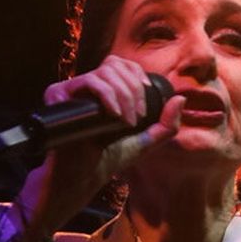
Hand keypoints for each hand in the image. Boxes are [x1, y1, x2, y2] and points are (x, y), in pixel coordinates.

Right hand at [15, 58, 184, 241]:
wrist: (82, 177)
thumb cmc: (108, 161)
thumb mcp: (143, 142)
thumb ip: (166, 125)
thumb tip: (181, 99)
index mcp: (103, 90)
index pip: (122, 65)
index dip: (137, 77)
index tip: (144, 107)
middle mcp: (86, 86)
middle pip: (115, 64)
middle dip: (133, 90)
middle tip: (137, 118)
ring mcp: (71, 89)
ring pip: (105, 71)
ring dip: (124, 95)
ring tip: (126, 122)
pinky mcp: (59, 94)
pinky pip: (88, 80)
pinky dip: (108, 95)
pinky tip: (114, 115)